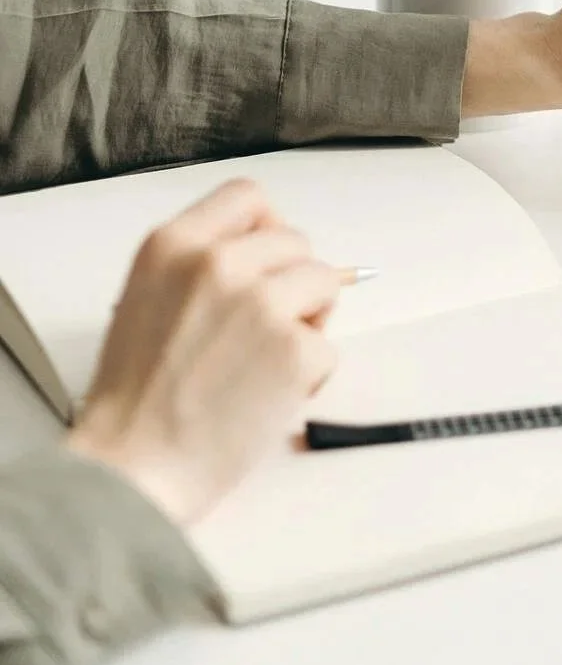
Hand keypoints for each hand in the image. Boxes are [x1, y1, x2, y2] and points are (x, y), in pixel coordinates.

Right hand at [68, 179, 340, 524]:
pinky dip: (310, 375)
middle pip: (296, 241)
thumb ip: (198, 265)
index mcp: (174, 244)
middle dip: (292, 281)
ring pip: (325, 283)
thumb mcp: (146, 299)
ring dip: (309, 321)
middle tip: (266, 329)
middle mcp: (218, 263)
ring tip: (267, 362)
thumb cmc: (133, 400)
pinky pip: (327, 347)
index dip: (266, 226)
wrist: (131, 468)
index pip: (247, 197)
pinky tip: (269, 398)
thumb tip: (264, 254)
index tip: (268, 257)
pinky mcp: (294, 349)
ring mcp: (261, 303)